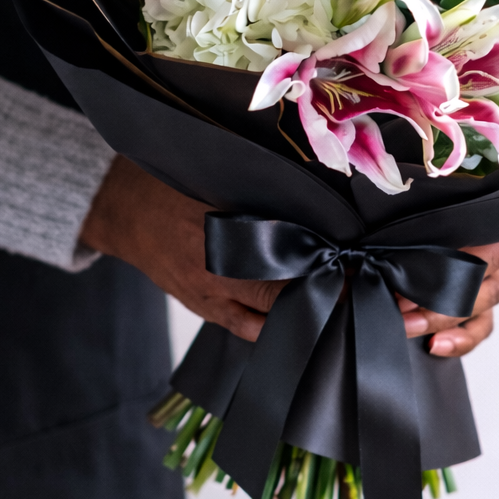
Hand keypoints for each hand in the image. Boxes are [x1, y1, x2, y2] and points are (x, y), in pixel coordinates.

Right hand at [81, 155, 498, 357]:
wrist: (120, 203)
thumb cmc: (180, 174)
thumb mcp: (229, 165)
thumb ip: (277, 175)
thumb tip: (332, 167)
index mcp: (239, 221)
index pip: (304, 248)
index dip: (342, 258)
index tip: (377, 260)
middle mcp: (230, 262)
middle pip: (298, 287)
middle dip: (337, 290)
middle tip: (378, 291)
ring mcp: (215, 292)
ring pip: (278, 317)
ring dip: (315, 316)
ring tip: (355, 314)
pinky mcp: (204, 308)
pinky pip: (250, 332)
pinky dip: (282, 333)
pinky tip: (313, 331)